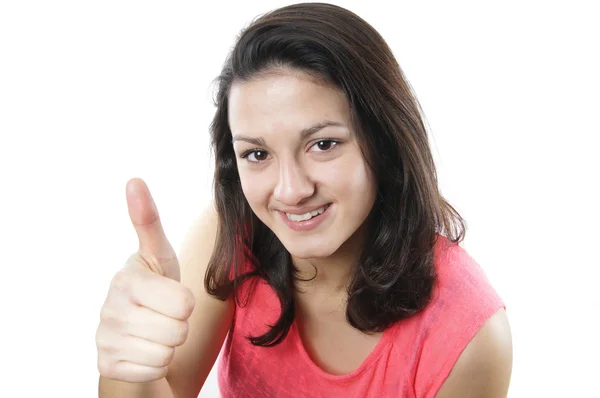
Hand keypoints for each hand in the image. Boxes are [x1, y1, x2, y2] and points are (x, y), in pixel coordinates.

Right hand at [96, 178, 194, 381]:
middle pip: (178, 329)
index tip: (168, 297)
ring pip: (167, 352)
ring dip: (167, 346)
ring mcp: (105, 338)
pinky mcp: (107, 365)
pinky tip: (142, 352)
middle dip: (178, 326)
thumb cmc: (154, 291)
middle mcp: (110, 307)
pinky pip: (154, 370)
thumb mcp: (159, 256)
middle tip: (163, 318)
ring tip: (153, 333)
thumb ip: (148, 222)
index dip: (185, 304)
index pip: (184, 303)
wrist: (135, 336)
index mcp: (127, 278)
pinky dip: (155, 365)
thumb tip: (134, 179)